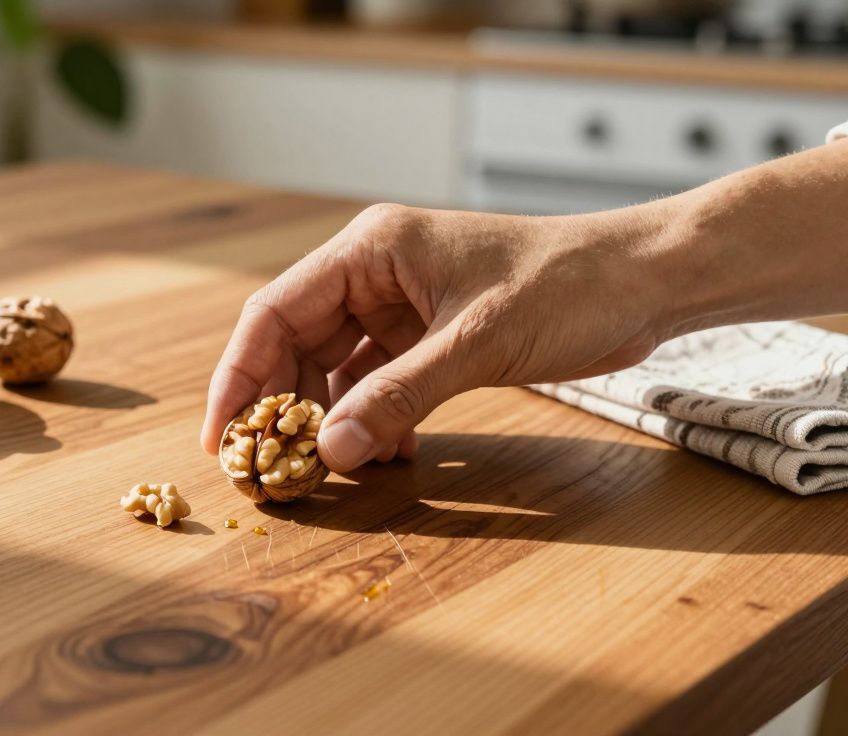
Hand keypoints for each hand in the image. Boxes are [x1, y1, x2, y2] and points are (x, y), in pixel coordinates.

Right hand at [200, 202, 675, 472]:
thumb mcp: (476, 342)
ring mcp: (401, 307)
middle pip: (295, 346)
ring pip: (335, 371)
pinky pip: (379, 385)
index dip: (238, 376)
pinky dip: (375, 421)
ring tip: (327, 473)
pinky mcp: (429, 337)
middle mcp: (373, 274)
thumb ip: (400, 396)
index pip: (275, 312)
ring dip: (330, 422)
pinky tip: (387, 456)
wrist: (646, 280)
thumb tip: (331, 452)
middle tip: (269, 471)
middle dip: (280, 409)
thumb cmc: (568, 284)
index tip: (221, 437)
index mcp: (370, 250)